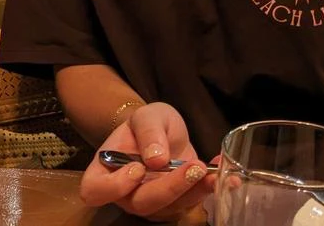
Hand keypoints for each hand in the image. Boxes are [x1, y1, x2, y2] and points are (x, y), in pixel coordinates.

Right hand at [80, 102, 214, 221]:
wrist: (163, 132)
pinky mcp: (174, 205)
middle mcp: (124, 193)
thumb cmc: (147, 123)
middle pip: (141, 203)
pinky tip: (228, 177)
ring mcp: (149, 202)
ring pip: (169, 208)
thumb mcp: (146, 116)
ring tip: (211, 170)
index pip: (95, 190)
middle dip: (170, 188)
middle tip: (193, 166)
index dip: (115, 186)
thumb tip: (156, 158)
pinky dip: (210, 190)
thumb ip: (148, 132)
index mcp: (105, 170)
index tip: (138, 168)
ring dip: (194, 191)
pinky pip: (190, 204)